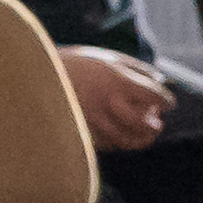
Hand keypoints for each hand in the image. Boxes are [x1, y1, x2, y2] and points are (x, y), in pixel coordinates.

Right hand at [59, 43, 174, 150]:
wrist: (34, 76)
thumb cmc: (75, 64)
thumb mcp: (107, 57)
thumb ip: (136, 69)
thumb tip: (160, 80)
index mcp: (118, 80)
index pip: (156, 97)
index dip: (166, 102)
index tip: (167, 104)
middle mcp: (108, 102)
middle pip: (145, 125)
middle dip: (155, 125)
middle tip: (155, 122)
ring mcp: (94, 121)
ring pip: (128, 140)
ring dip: (140, 138)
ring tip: (143, 133)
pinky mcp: (81, 133)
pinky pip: (108, 145)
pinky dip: (118, 141)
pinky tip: (118, 133)